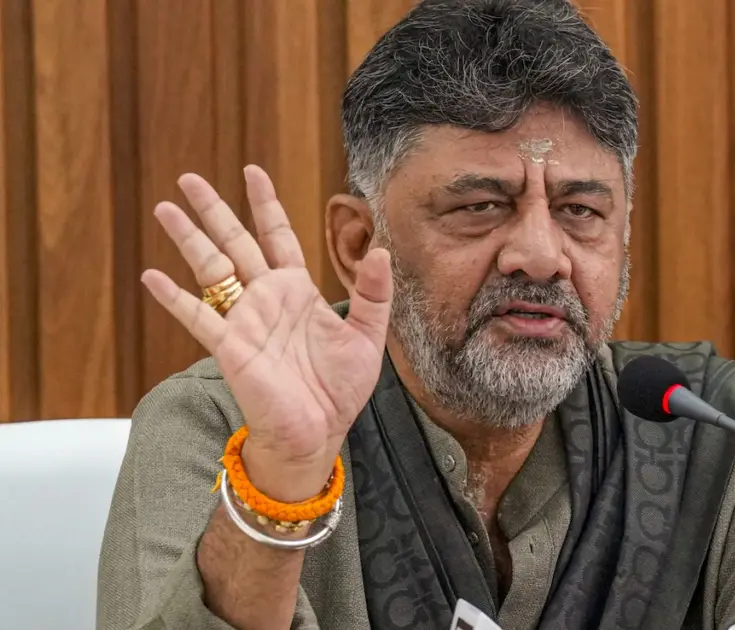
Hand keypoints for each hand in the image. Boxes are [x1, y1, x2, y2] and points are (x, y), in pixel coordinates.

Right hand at [141, 165, 391, 501]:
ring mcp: (245, 320)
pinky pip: (198, 317)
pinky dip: (175, 297)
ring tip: (165, 208)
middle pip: (235, 242)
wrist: (318, 434)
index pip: (278, 236)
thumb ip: (374, 294)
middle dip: (214, 209)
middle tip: (189, 178)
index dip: (266, 205)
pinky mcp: (231, 347)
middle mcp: (267, 299)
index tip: (252, 172)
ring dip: (189, 239)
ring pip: (212, 269)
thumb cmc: (339, 390)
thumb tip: (381, 250)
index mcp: (297, 292)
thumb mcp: (368, 336)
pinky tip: (152, 276)